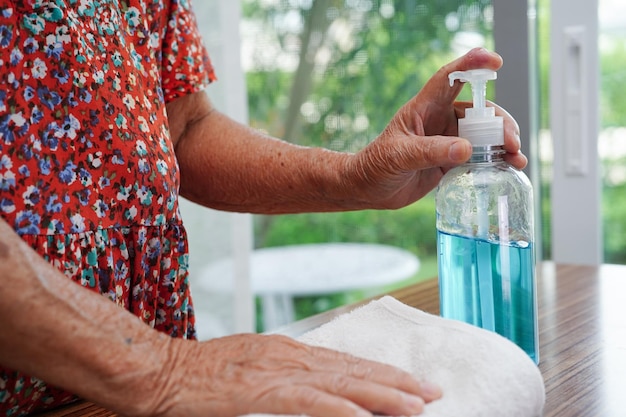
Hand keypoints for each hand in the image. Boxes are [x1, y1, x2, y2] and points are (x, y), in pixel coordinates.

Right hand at [143, 334, 441, 416]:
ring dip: (380, 395)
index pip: (346, 362)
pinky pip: (307, 402)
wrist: (160, 369)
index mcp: (288, 351)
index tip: (411, 383)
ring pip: (340, 383)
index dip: (381, 374)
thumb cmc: (201, 373)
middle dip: (395, 382)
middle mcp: (289, 356)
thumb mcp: (251, 368)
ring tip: (416, 404)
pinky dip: (338, 408)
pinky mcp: (259, 392)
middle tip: (432, 391)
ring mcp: (276, 372)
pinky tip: (362, 416)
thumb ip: (284, 376)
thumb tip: (315, 388)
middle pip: (352, 369)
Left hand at [347, 47, 526, 209]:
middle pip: (478, 110)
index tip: (494, 62)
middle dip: (500, 123)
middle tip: (511, 142)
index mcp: (424, 108)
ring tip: (517, 158)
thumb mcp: (400, 156)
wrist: (368, 190)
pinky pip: (480, 156)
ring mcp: (447, 140)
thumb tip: (467, 149)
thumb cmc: (376, 166)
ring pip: (484, 134)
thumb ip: (431, 152)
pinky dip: (498, 160)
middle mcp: (439, 120)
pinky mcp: (451, 160)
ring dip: (504, 143)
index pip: (449, 78)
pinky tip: (512, 166)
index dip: (471, 65)